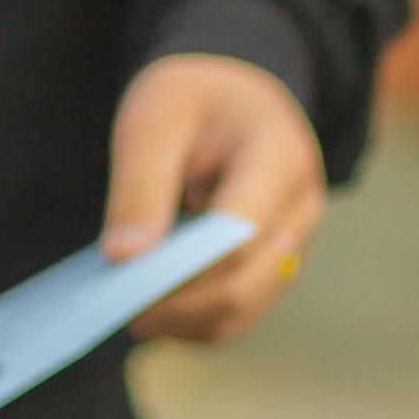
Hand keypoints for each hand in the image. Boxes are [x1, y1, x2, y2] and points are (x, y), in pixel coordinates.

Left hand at [101, 54, 325, 343]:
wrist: (234, 96)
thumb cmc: (192, 99)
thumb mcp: (153, 121)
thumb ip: (140, 187)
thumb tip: (123, 259)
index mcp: (280, 157)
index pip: (239, 233)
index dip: (184, 268)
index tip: (126, 280)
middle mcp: (301, 207)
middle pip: (245, 283)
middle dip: (180, 304)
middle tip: (117, 304)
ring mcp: (297, 242)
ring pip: (245, 308)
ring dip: (186, 321)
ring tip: (133, 311)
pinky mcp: (279, 267)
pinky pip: (243, 313)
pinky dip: (198, 322)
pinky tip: (159, 312)